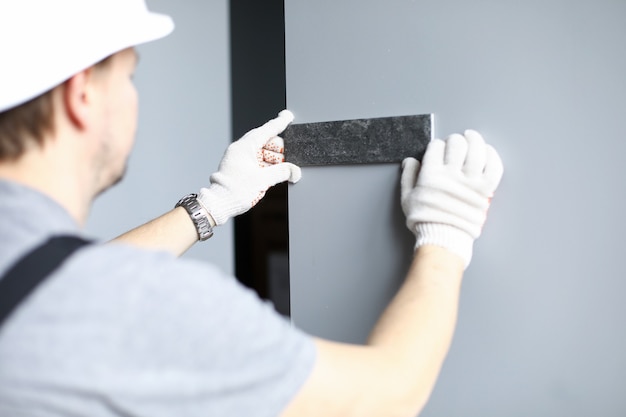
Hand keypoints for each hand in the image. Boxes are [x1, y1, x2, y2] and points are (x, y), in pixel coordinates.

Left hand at [198, 110, 301, 225]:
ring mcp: (239, 158)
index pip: (266, 130)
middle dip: (280, 150)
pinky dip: (267, 166)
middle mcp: (241, 150)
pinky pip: (257, 161)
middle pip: (266, 142)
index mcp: (244, 147)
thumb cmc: (234, 191)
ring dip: (274, 160)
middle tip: (290, 159)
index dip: (279, 123)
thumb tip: (294, 171)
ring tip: (283, 170)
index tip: (288, 116)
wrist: (219, 205)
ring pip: (262, 153)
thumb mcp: (263, 180)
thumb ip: (282, 172)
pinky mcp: (239, 167)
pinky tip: (274, 173)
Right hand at [400, 130, 502, 267]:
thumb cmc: (425, 220)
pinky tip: (487, 150)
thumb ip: (408, 177)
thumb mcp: (407, 198)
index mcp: (431, 175)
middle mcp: (452, 175)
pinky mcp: (485, 190)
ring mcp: (470, 182)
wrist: (444, 239)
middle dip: (454, 141)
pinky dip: (492, 155)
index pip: (436, 147)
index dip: (436, 145)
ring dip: (474, 139)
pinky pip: (494, 166)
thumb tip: (410, 161)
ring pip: (476, 150)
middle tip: (454, 143)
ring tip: (471, 136)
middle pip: (456, 144)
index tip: (438, 149)